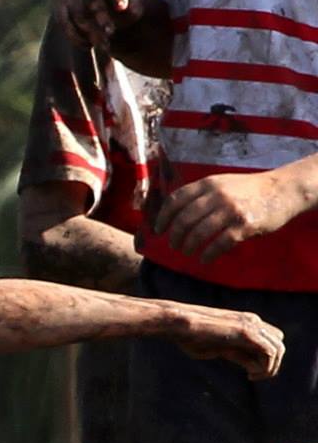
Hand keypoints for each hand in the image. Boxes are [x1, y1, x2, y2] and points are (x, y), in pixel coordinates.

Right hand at [57, 0, 139, 48]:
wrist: (99, 13)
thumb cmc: (120, 9)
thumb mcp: (132, 8)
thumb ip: (133, 9)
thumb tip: (129, 10)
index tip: (122, 8)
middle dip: (101, 15)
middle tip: (110, 32)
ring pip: (79, 11)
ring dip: (91, 30)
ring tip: (104, 45)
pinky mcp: (61, 7)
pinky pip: (65, 22)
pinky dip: (76, 35)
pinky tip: (88, 45)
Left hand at [157, 168, 317, 265]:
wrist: (283, 189)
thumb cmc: (248, 190)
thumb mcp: (222, 183)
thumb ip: (201, 195)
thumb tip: (173, 216)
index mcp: (208, 184)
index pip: (176, 200)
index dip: (163, 217)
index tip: (159, 230)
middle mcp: (218, 195)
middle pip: (184, 219)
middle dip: (175, 236)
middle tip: (174, 245)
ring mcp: (231, 210)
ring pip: (199, 233)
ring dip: (189, 246)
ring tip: (187, 251)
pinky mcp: (245, 225)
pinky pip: (219, 244)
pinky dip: (208, 254)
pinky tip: (204, 259)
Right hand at [172, 307, 285, 379]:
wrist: (179, 323)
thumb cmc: (189, 336)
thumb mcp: (216, 348)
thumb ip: (235, 353)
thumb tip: (249, 365)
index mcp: (246, 323)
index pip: (270, 340)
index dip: (265, 359)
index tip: (250, 373)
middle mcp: (253, 322)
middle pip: (278, 343)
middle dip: (271, 364)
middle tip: (253, 377)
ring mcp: (251, 325)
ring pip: (277, 349)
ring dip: (269, 368)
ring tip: (253, 377)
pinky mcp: (246, 333)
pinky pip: (268, 352)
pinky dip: (265, 367)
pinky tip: (250, 375)